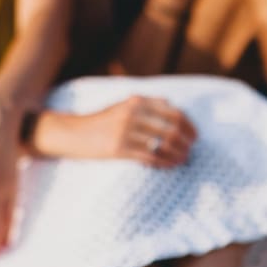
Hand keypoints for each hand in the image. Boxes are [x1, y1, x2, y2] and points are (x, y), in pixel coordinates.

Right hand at [69, 95, 196, 166]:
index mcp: (137, 101)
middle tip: (190, 150)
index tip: (195, 136)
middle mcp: (133, 113)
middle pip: (172, 129)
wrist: (72, 133)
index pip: (174, 113)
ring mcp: (126, 131)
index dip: (189, 126)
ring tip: (183, 159)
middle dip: (186, 142)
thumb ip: (147, 104)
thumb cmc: (101, 122)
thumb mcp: (123, 106)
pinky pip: (150, 157)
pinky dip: (164, 162)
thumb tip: (172, 105)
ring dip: (178, 154)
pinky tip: (170, 165)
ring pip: (163, 144)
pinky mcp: (119, 148)